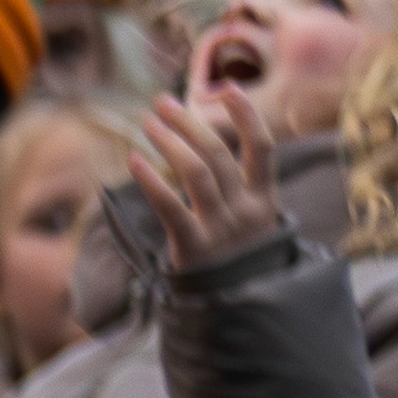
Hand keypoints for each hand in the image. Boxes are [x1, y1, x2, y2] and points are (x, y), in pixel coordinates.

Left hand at [132, 87, 287, 270]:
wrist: (239, 309)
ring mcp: (221, 229)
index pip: (263, 147)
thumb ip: (238, 186)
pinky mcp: (194, 248)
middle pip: (218, 154)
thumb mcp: (251, 221)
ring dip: (169, 141)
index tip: (225, 88)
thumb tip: (206, 140)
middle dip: (189, 122)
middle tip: (161, 102)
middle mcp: (246, 211)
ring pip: (196, 172)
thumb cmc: (237, 256)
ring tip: (146, 122)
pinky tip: (133, 159)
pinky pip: (170, 207)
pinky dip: (150, 180)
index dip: (246, 115)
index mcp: (265, 200)